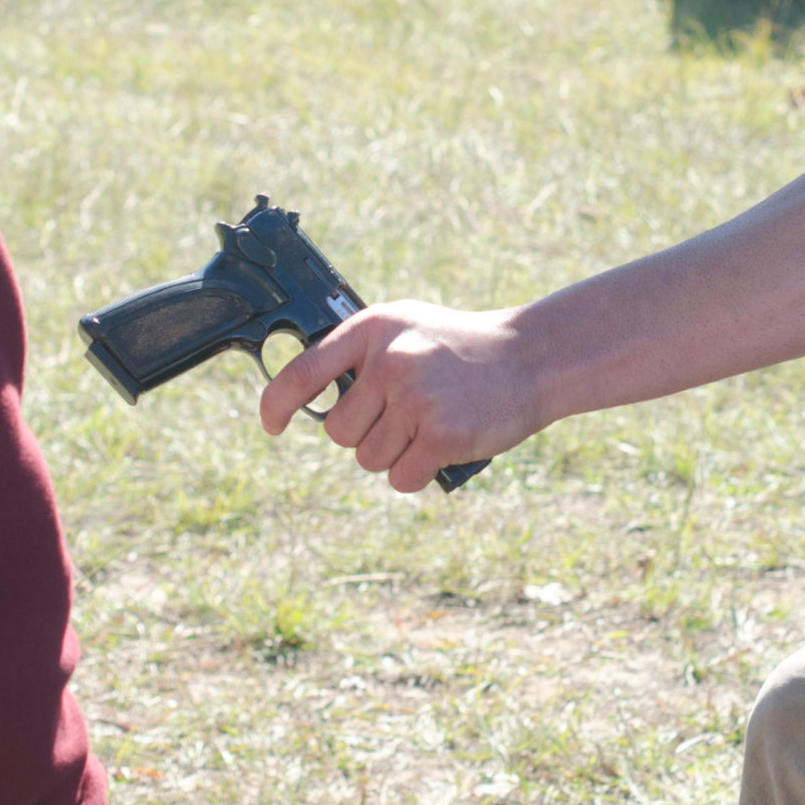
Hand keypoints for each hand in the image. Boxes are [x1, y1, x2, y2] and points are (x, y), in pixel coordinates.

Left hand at [255, 301, 546, 490]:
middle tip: (405, 417)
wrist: (531, 357)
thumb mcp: (407, 327)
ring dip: (395, 455)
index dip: (277, 405)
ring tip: (429, 426)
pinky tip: (441, 450)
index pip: (302, 373)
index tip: (273, 426)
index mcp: (371, 329)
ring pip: (368, 458)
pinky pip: (401, 478)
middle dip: (366, 434)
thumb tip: (312, 398)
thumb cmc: (462, 347)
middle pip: (338, 432)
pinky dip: (417, 474)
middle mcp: (389, 361)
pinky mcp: (441, 435)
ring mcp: (415, 399)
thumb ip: (362, 352)